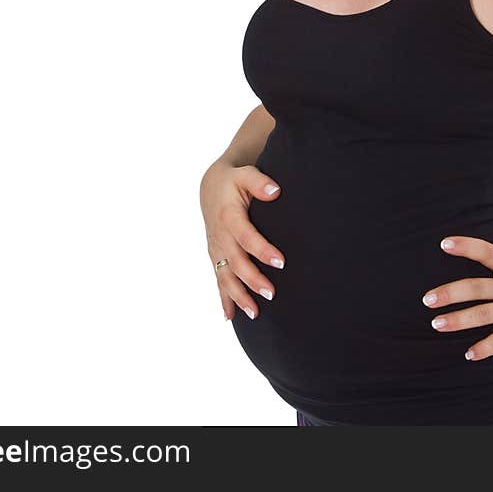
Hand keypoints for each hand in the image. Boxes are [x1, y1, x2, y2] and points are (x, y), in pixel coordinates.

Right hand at [199, 160, 285, 321]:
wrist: (211, 187)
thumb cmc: (233, 180)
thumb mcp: (245, 174)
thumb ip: (259, 182)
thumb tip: (275, 191)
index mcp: (229, 217)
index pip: (246, 237)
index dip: (262, 250)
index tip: (281, 262)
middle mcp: (220, 236)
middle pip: (236, 262)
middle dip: (252, 280)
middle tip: (272, 294)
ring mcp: (216, 249)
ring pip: (226, 277)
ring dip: (239, 296)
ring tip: (255, 314)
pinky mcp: (215, 256)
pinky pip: (218, 280)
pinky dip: (223, 299)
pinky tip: (230, 317)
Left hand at [420, 233, 492, 361]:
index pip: (484, 251)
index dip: (464, 246)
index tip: (443, 244)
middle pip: (474, 287)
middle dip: (448, 293)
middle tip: (426, 299)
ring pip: (482, 314)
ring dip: (457, 320)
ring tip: (437, 324)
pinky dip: (484, 348)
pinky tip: (469, 354)